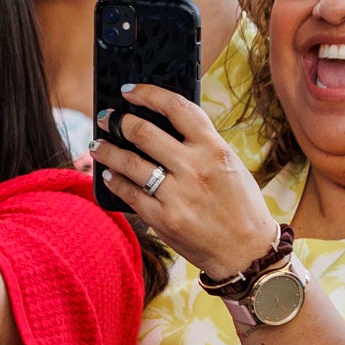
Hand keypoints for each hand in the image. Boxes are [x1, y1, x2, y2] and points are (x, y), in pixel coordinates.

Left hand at [91, 85, 280, 282]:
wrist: (247, 252)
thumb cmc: (240, 205)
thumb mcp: (230, 164)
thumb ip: (201, 144)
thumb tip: (163, 123)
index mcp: (215, 148)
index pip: (177, 107)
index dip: (148, 93)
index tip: (129, 91)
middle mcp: (195, 168)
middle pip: (144, 132)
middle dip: (117, 121)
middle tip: (106, 118)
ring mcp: (178, 194)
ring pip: (129, 162)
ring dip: (107, 150)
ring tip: (97, 145)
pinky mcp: (164, 219)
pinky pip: (129, 193)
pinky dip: (114, 181)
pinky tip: (108, 175)